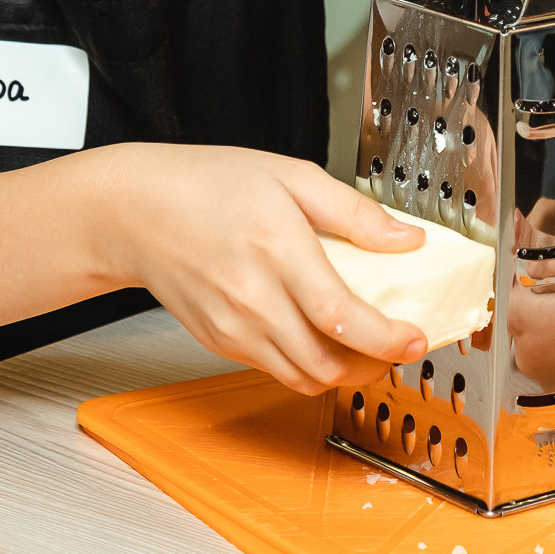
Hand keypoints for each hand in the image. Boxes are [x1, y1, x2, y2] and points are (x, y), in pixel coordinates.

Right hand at [102, 146, 430, 393]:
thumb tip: (406, 239)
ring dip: (343, 373)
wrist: (138, 212)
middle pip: (327, 362)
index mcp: (277, 250)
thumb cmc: (210, 186)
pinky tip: (320, 339)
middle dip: (374, 365)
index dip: (387, 338)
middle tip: (398, 347)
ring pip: (302, 377)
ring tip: (366, 348)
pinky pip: (274, 369)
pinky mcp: (220, 342)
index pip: (341, 316)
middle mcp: (253, 298)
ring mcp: (233, 327)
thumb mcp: (292, 176)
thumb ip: (354, 211)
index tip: (416, 338)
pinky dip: (307, 365)